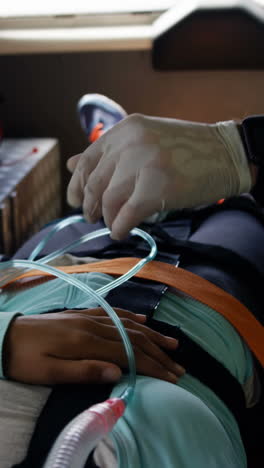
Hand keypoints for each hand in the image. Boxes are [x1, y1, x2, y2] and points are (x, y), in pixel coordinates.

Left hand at [4, 308, 184, 384]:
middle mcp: (92, 325)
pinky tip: (143, 321)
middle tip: (179, 366)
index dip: (152, 366)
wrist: (6, 336)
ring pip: (127, 325)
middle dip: (158, 352)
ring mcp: (88, 317)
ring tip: (172, 343)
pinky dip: (131, 317)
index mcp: (85, 341)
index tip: (171, 377)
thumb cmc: (25, 359)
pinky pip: (113, 313)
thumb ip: (84, 371)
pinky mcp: (82, 314)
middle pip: (133, 338)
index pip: (128, 354)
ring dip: (151, 335)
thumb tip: (118, 373)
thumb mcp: (49, 372)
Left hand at [67, 114, 251, 239]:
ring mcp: (144, 163)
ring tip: (114, 225)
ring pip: (109, 200)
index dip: (77, 184)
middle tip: (93, 217)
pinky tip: (123, 232)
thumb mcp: (145, 140)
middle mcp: (131, 142)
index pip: (88, 159)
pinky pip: (127, 215)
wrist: (227, 154)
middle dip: (90, 206)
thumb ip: (109, 152)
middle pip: (95, 183)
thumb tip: (71, 165)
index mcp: (126, 129)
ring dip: (108, 218)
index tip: (75, 201)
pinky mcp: (157, 187)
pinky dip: (121, 228)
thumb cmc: (187, 150)